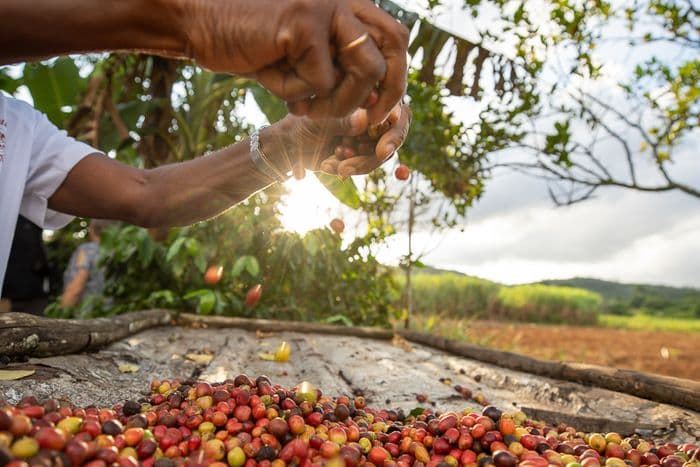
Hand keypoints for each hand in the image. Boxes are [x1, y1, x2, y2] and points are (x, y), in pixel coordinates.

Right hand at [182, 0, 407, 119]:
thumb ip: (338, 79)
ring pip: (366, 69)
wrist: (203, 28)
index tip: (377, 111)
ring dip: (342, 102)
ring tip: (308, 107)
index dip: (395, 77)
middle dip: (388, 91)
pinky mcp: (305, 22)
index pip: (394, 38)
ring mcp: (327, 6)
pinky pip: (321, 81)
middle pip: (394, 46)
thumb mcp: (304, 66)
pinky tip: (275, 81)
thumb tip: (373, 109)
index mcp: (348, 7)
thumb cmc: (254, 49)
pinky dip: (299, 95)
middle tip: (368, 121)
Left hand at [262, 102, 411, 177]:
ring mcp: (369, 136)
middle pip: (391, 139)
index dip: (393, 134)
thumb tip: (365, 121)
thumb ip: (343, 121)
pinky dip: (349, 168)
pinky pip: (365, 166)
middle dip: (372, 156)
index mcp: (369, 98)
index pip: (398, 114)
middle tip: (349, 167)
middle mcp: (374, 115)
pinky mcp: (361, 154)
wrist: (288, 146)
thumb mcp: (320, 121)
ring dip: (359, 164)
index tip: (382, 151)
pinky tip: (328, 165)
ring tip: (334, 165)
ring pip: (379, 156)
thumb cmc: (300, 124)